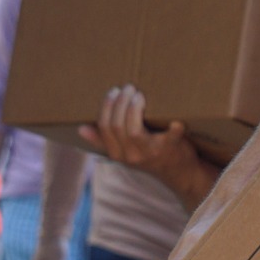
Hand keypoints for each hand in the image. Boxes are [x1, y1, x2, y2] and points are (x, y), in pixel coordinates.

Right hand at [81, 85, 205, 182]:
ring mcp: (150, 153)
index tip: (114, 91)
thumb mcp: (124, 151)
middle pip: (117, 126)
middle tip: (129, 87)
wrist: (179, 173)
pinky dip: (174, 128)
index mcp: (117, 153)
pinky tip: (176, 120)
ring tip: (139, 95)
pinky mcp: (170, 149)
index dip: (107, 106)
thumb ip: (103, 140)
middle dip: (120, 102)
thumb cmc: (150, 154)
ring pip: (133, 130)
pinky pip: (170, 138)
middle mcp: (130, 156)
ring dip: (135, 108)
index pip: (104, 127)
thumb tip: (81, 129)